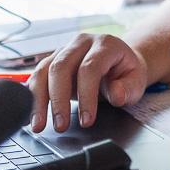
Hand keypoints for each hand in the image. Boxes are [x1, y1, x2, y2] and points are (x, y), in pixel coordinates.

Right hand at [26, 32, 149, 132]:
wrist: (118, 61)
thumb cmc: (126, 71)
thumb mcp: (136, 80)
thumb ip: (128, 88)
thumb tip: (116, 95)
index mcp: (104, 44)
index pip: (90, 68)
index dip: (86, 95)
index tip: (87, 120)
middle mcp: (80, 43)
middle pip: (61, 67)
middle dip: (58, 100)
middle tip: (61, 125)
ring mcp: (63, 50)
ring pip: (43, 71)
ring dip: (38, 100)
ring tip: (39, 125)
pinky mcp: (52, 61)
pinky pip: (37, 76)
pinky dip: (33, 97)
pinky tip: (32, 114)